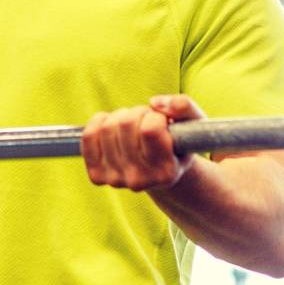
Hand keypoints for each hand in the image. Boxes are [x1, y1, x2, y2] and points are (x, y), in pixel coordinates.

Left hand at [81, 94, 203, 191]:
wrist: (160, 170)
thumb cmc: (179, 142)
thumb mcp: (194, 123)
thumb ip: (184, 106)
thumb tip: (155, 103)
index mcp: (167, 172)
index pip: (150, 129)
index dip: (155, 116)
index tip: (162, 121)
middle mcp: (140, 181)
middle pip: (126, 124)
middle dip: (138, 113)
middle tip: (147, 121)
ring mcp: (116, 180)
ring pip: (107, 127)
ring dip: (121, 116)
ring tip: (133, 125)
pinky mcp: (98, 176)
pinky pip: (89, 136)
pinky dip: (100, 122)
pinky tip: (113, 126)